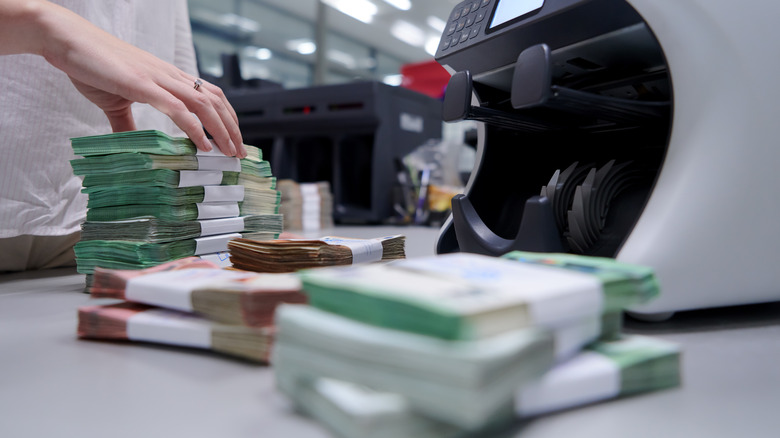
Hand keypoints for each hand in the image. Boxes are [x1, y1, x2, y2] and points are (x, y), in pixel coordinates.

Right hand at [0, 0, 245, 157]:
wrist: (66, 40)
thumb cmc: (90, 66)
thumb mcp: (115, 101)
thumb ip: (128, 123)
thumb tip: (133, 144)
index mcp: (167, 77)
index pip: (210, 96)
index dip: (226, 117)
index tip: (233, 139)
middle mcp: (169, 76)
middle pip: (215, 101)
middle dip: (232, 128)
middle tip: (240, 153)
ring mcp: (157, 79)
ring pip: (204, 104)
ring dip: (222, 130)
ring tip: (230, 152)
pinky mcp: (141, 84)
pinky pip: (177, 108)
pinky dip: (195, 128)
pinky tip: (203, 145)